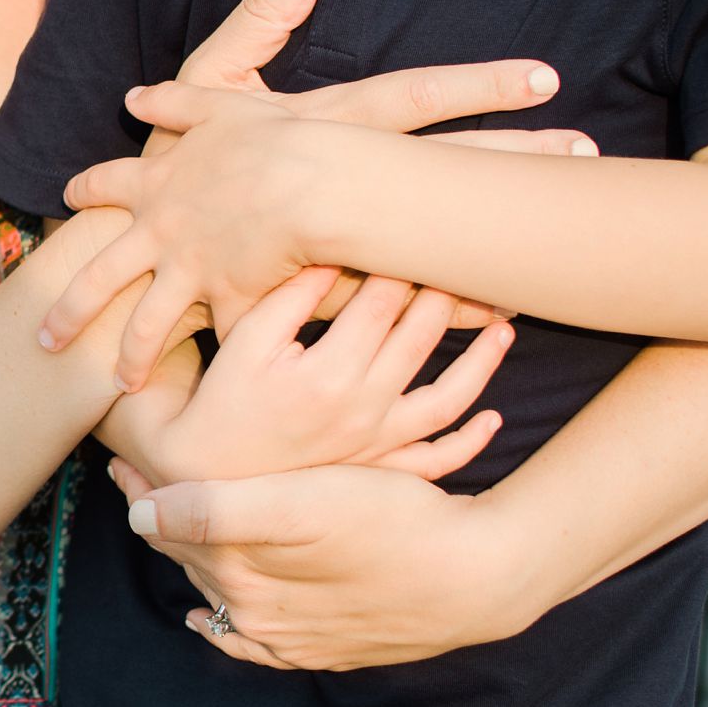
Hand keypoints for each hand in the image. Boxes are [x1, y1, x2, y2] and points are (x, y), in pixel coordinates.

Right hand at [43, 0, 594, 389]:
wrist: (121, 260)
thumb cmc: (171, 168)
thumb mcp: (210, 84)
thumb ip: (257, 21)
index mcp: (312, 128)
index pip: (408, 97)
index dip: (476, 86)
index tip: (547, 79)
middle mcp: (321, 188)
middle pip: (428, 174)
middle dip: (506, 164)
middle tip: (586, 155)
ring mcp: (318, 249)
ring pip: (409, 254)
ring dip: (480, 256)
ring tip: (555, 269)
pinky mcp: (314, 301)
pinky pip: (382, 314)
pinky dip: (431, 322)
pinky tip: (487, 329)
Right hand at [96, 269, 510, 485]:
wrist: (205, 475)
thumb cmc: (221, 400)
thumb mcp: (244, 341)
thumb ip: (290, 298)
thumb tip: (333, 254)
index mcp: (328, 373)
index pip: (381, 302)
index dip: (400, 261)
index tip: (414, 231)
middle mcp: (362, 409)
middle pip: (421, 337)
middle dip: (446, 293)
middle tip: (464, 261)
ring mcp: (376, 443)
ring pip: (448, 397)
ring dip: (483, 362)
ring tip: (502, 327)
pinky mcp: (377, 468)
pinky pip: (437, 460)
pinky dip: (470, 441)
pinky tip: (492, 418)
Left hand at [106, 459, 536, 670]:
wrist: (477, 576)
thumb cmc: (392, 523)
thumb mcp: (301, 503)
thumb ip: (215, 510)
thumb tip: (139, 518)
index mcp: (241, 575)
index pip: (170, 528)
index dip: (143, 488)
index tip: (120, 454)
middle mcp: (257, 616)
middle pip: (191, 558)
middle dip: (161, 517)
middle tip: (135, 476)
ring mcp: (291, 639)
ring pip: (219, 592)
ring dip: (192, 559)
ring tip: (171, 528)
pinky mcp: (327, 647)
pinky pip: (254, 643)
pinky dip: (224, 627)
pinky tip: (209, 618)